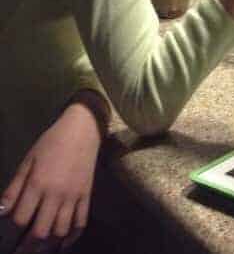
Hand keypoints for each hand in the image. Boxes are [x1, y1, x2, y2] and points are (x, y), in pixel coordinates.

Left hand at [0, 101, 101, 252]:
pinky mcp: (87, 195)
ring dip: (48, 245)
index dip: (11, 233)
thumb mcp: (28, 160)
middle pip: (40, 231)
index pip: (20, 219)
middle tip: (20, 252)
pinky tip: (63, 243)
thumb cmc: (51, 142)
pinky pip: (81, 222)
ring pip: (60, 231)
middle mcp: (56, 193)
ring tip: (39, 249)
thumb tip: (0, 212)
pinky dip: (72, 237)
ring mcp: (73, 196)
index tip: (7, 240)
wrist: (82, 130)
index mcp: (38, 183)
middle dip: (27, 247)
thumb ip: (14, 188)